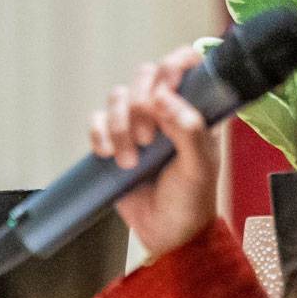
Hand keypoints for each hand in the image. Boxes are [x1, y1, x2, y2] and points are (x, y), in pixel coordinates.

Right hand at [88, 46, 220, 256]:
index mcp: (194, 108)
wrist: (166, 234)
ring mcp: (137, 124)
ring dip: (119, 126)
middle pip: (143, 75)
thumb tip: (163, 97)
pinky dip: (98, 135)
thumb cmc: (192, 200)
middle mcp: (165, 110)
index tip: (164, 93)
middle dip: (140, 105)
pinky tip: (108, 156)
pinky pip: (96, 121)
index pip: (183, 64)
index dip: (172, 68)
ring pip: (118, 98)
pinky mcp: (113, 142)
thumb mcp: (200, 165)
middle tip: (148, 139)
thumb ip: (188, 128)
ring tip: (130, 160)